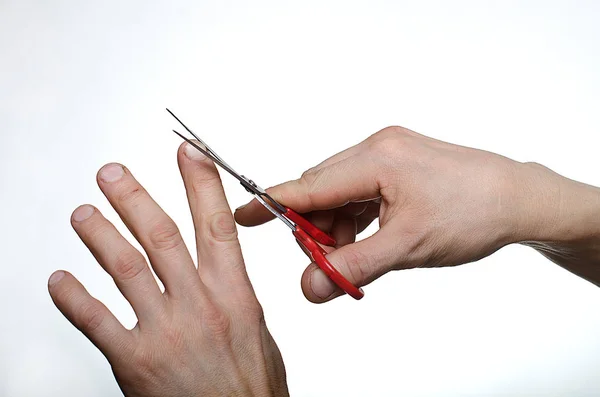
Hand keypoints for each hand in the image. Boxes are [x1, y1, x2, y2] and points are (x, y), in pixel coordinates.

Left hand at [48, 143, 287, 395]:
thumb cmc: (252, 388)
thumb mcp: (257, 330)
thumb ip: (233, 296)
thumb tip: (216, 272)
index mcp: (234, 294)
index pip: (216, 225)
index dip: (200, 183)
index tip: (187, 152)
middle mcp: (200, 305)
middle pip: (162, 237)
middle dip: (134, 199)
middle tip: (112, 174)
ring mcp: (167, 331)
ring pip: (127, 268)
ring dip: (100, 235)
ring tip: (83, 213)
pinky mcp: (136, 362)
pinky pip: (97, 321)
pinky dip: (74, 297)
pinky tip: (60, 279)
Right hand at [236, 126, 599, 301]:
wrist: (517, 198)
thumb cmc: (471, 214)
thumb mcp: (408, 246)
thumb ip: (354, 267)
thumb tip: (310, 288)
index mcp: (377, 159)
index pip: (309, 185)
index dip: (272, 204)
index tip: (241, 216)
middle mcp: (378, 147)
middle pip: (321, 188)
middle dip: (314, 228)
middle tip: (321, 263)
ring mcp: (388, 153)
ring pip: (339, 192)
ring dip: (335, 226)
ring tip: (351, 257)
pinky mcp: (397, 163)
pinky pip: (359, 190)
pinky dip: (353, 218)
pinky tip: (365, 239)